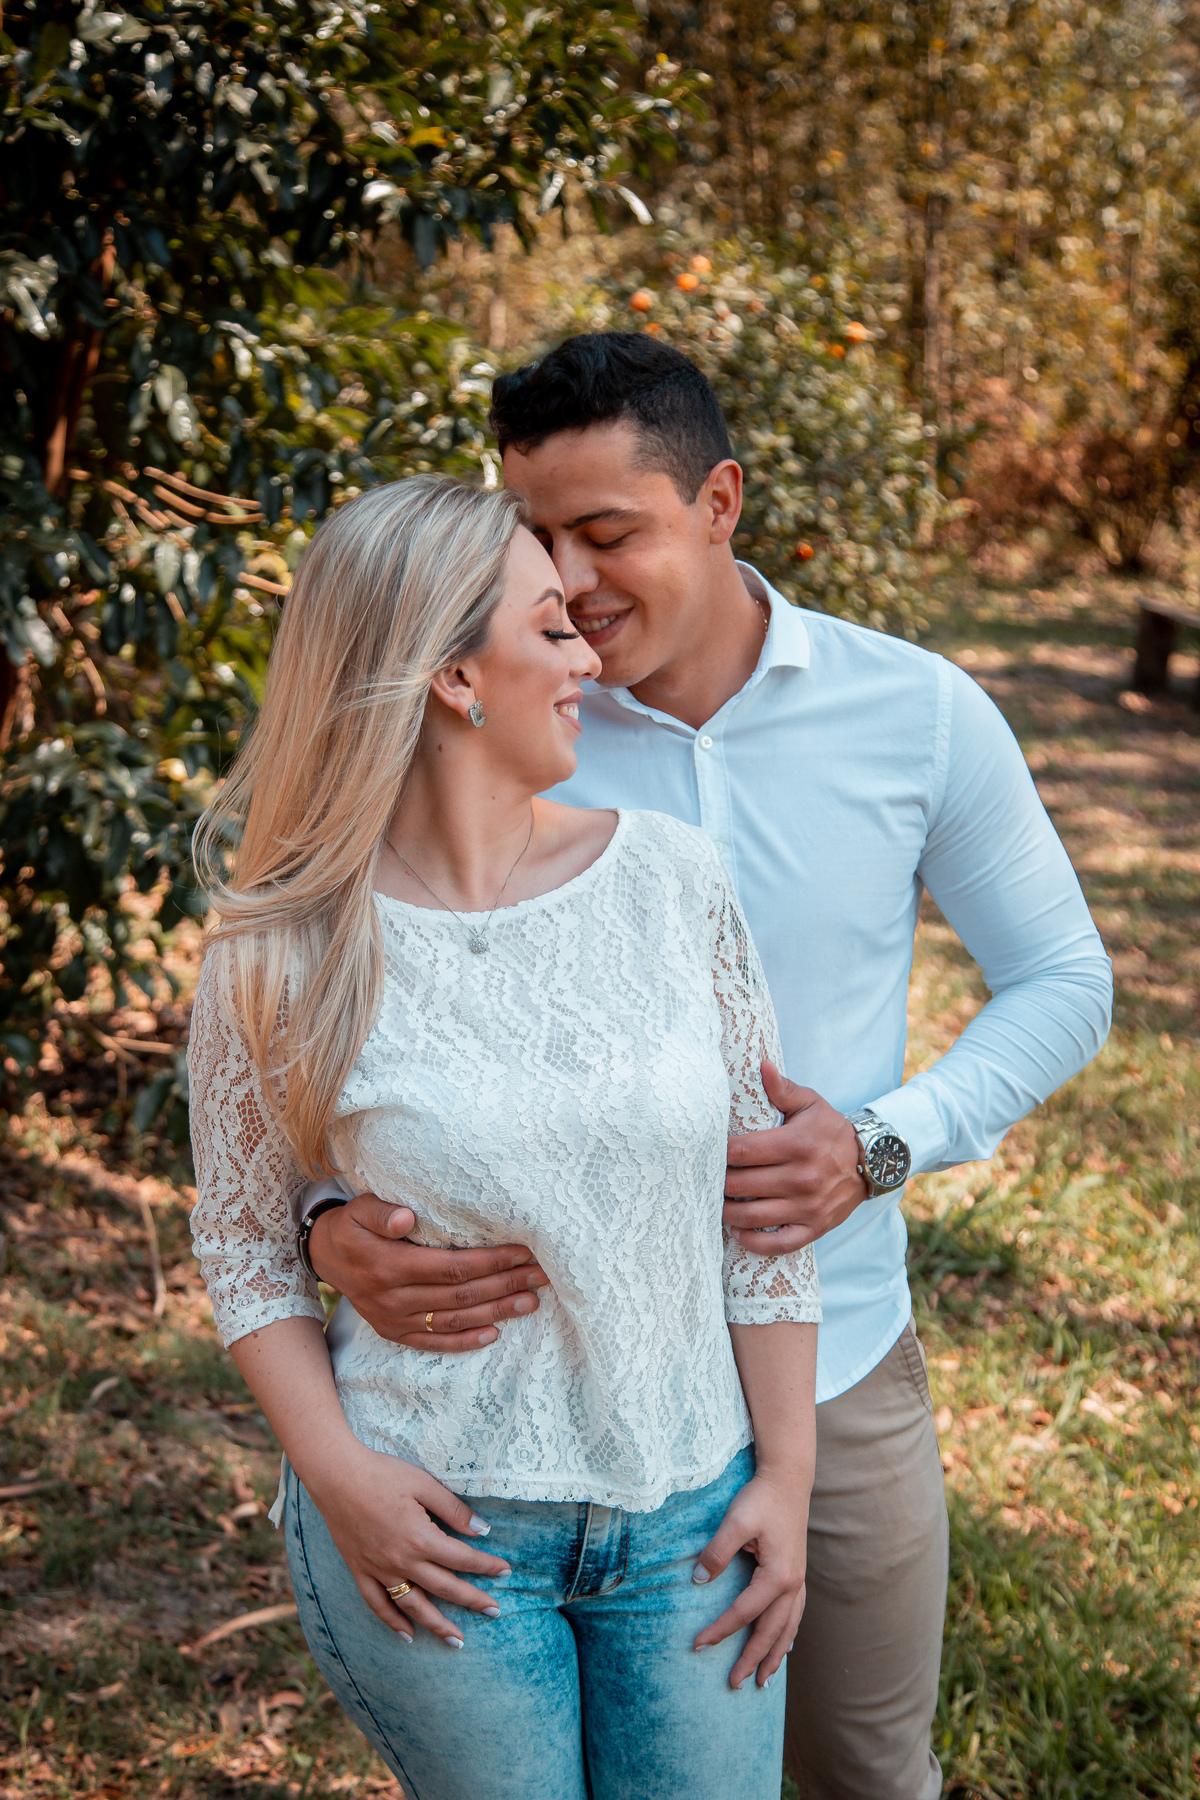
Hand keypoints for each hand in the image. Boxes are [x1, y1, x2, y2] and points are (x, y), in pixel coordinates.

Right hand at [308, 1192, 550, 1349]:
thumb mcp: (358, 1209)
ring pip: (454, 1320)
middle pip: (461, 1295)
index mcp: (389, 1266)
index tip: (522, 1252)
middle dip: (505, 1285)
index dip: (490, 1262)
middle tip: (541, 1276)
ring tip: (531, 1302)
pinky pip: (434, 1342)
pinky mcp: (394, 1332)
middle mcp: (393, 1298)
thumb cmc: (351, 1226)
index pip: (452, 1267)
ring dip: (496, 1312)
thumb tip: (407, 1219)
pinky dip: (465, 1341)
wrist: (324, 1256)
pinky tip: (494, 1333)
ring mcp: (394, 1320)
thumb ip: (381, 1213)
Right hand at [308, 1443, 511, 1646]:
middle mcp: (402, 1560)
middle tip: (494, 1612)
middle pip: (444, 1587)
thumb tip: (482, 1529)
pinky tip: (407, 1635)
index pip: (462, 1558)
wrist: (336, 1476)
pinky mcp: (359, 1570)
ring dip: (436, 1625)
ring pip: (413, 1605)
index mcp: (421, 1538)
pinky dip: (392, 1622)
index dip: (486, 1566)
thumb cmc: (382, 1474)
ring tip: (456, 1640)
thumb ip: (453, 1510)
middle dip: (472, 1600)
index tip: (505, 1571)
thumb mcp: (424, 1484)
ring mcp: (379, 1569)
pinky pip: (377, 1604)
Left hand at [691, 1466, 808, 1688]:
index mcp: (778, 1575)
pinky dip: (788, 1635)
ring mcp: (798, 1580)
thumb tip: (699, 1581)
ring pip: (788, 1629)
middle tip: (734, 1685)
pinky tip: (785, 1646)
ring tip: (764, 1682)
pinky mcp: (797, 1573)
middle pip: (771, 1632)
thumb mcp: (735, 1521)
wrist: (788, 1478)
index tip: (698, 1645)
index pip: (743, 1613)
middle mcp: (793, 1584)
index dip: (720, 1631)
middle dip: (753, 1660)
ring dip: (775, 1656)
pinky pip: (795, 1615)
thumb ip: (717, 1552)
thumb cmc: (761, 1498)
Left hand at [723, 1061, 867, 1252]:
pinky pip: (778, 1243)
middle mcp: (802, 1178)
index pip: (742, 1151)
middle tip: (703, 1178)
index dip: (718, 1153)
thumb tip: (761, 1065)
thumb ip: (782, 1089)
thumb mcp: (811, 1104)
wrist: (872, 1161)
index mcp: (797, 1144)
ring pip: (753, 1216)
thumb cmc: (832, 1130)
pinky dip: (753, 1241)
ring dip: (727, 1212)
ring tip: (715, 1202)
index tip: (706, 1152)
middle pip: (740, 1184)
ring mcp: (809, 1206)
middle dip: (716, 1182)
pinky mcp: (815, 1228)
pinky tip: (738, 1231)